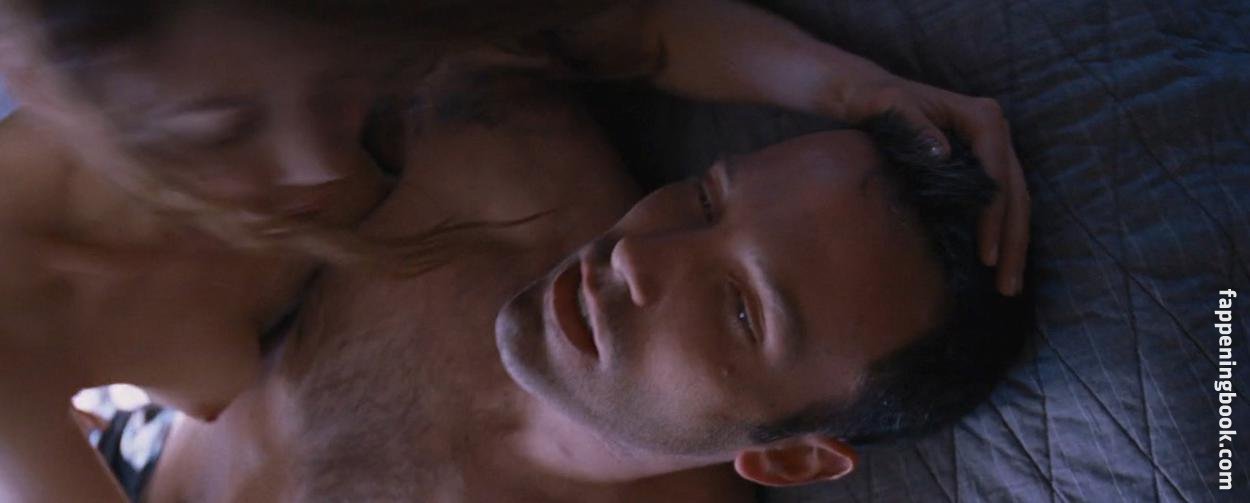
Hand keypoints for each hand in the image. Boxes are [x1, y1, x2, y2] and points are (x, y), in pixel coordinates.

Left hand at [832, 66, 1029, 295]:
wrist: (872, 96)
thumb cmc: (878, 100)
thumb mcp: (890, 105)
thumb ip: (914, 126)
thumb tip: (942, 152)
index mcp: (982, 117)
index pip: (997, 174)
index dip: (994, 217)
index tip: (986, 256)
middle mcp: (996, 131)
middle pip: (1016, 193)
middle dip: (1014, 243)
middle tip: (1008, 288)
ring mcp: (993, 150)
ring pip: (1016, 202)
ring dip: (1015, 246)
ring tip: (1009, 289)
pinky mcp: (984, 166)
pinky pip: (1002, 204)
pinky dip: (1003, 235)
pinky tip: (999, 267)